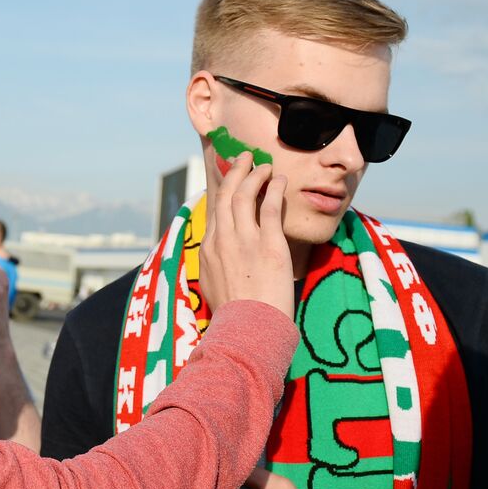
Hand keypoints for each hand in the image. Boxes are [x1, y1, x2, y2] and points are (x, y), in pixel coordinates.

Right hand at [199, 153, 292, 318]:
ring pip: (244, 196)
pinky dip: (274, 189)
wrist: (245, 330)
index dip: (221, 189)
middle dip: (235, 173)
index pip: (213, 210)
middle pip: (225, 196)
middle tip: (244, 159)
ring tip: (265, 165)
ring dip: (254, 176)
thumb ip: (218, 267)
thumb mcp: (215, 287)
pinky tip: (280, 180)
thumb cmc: (234, 316)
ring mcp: (244, 240)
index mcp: (207, 249)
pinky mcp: (269, 245)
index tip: (228, 178)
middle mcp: (221, 240)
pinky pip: (270, 208)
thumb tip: (222, 263)